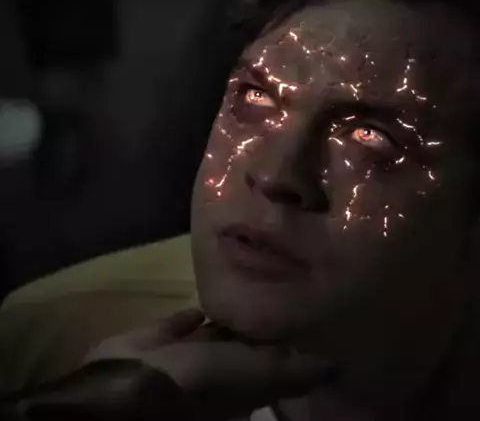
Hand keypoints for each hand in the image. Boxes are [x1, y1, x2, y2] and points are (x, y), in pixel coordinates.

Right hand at [85, 309, 333, 419]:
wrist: (131, 380)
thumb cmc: (201, 380)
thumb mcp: (257, 376)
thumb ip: (292, 369)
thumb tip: (334, 367)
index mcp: (243, 386)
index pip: (270, 363)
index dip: (282, 343)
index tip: (297, 313)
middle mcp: (218, 374)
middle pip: (243, 348)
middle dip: (257, 326)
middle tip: (275, 287)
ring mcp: (186, 358)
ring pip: (215, 336)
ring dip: (228, 319)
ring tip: (247, 282)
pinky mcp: (160, 341)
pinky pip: (182, 324)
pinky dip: (194, 314)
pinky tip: (206, 297)